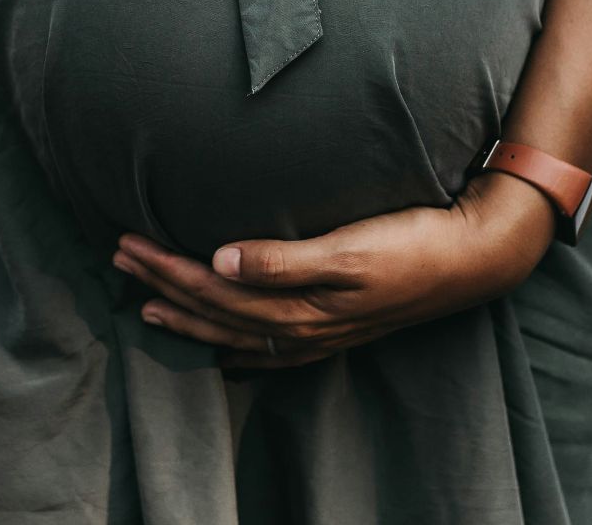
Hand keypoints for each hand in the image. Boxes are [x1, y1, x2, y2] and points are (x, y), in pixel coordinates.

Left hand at [111, 171, 554, 367]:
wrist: (473, 258)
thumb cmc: (413, 243)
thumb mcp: (349, 247)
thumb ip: (283, 258)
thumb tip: (219, 260)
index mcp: (300, 305)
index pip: (212, 289)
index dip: (165, 267)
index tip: (126, 243)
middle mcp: (303, 327)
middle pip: (215, 311)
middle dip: (162, 286)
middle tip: (118, 257)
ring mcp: (321, 333)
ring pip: (235, 331)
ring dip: (188, 315)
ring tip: (147, 302)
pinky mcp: (337, 328)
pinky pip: (270, 348)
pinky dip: (237, 347)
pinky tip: (222, 349)